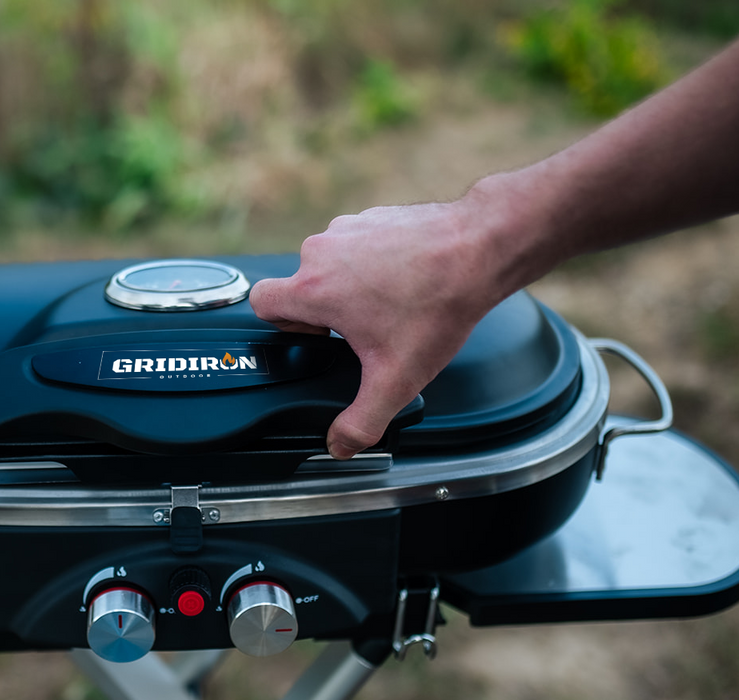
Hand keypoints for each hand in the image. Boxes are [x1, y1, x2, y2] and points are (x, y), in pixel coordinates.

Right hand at [250, 199, 518, 457]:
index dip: (283, 326)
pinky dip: (372, 261)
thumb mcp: (395, 380)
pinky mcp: (371, 216)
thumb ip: (361, 421)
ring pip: (329, 264)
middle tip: (364, 329)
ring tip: (389, 305)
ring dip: (348, 284)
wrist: (478, 250)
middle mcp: (321, 251)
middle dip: (326, 310)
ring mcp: (346, 227)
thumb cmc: (436, 306)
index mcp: (313, 288)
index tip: (316, 336)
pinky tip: (404, 280)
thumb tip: (339, 445)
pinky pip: (355, 244)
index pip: (261, 302)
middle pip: (299, 287)